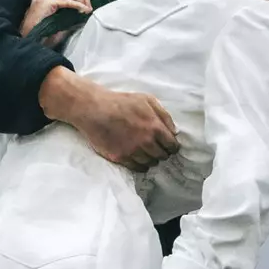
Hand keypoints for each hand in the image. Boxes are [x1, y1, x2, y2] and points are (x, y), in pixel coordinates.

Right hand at [20, 0, 90, 38]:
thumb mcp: (58, 22)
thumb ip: (69, 14)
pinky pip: (64, 1)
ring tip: (86, 9)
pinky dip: (76, 4)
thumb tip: (86, 10)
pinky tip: (83, 10)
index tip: (88, 6)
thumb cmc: (42, 37)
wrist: (28, 45)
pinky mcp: (42, 4)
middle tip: (89, 8)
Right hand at [40, 68, 178, 167]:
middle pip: (162, 156)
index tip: (168, 146)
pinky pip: (137, 168)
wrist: (95, 109)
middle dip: (162, 152)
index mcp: (155, 127)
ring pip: (150, 163)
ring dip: (150, 159)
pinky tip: (137, 158)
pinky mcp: (120, 158)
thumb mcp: (147, 100)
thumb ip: (164, 115)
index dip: (172, 147)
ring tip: (145, 152)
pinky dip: (140, 165)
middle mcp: (146, 142)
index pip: (172, 146)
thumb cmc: (121, 102)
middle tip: (156, 148)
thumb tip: (174, 132)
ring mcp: (133, 151)